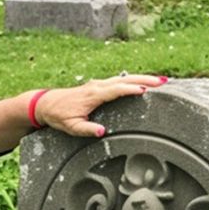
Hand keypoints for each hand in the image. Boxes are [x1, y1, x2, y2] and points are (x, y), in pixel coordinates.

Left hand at [33, 74, 167, 137]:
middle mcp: (97, 86)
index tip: (145, 91)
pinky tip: (144, 83)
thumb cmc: (59, 116)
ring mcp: (98, 84)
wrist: (46, 104)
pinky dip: (133, 80)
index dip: (131, 89)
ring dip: (142, 78)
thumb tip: (102, 131)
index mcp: (93, 95)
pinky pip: (119, 81)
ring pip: (124, 78)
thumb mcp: (71, 127)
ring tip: (160, 81)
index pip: (116, 90)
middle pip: (125, 79)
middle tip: (162, 82)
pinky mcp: (99, 86)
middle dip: (144, 79)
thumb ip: (87, 130)